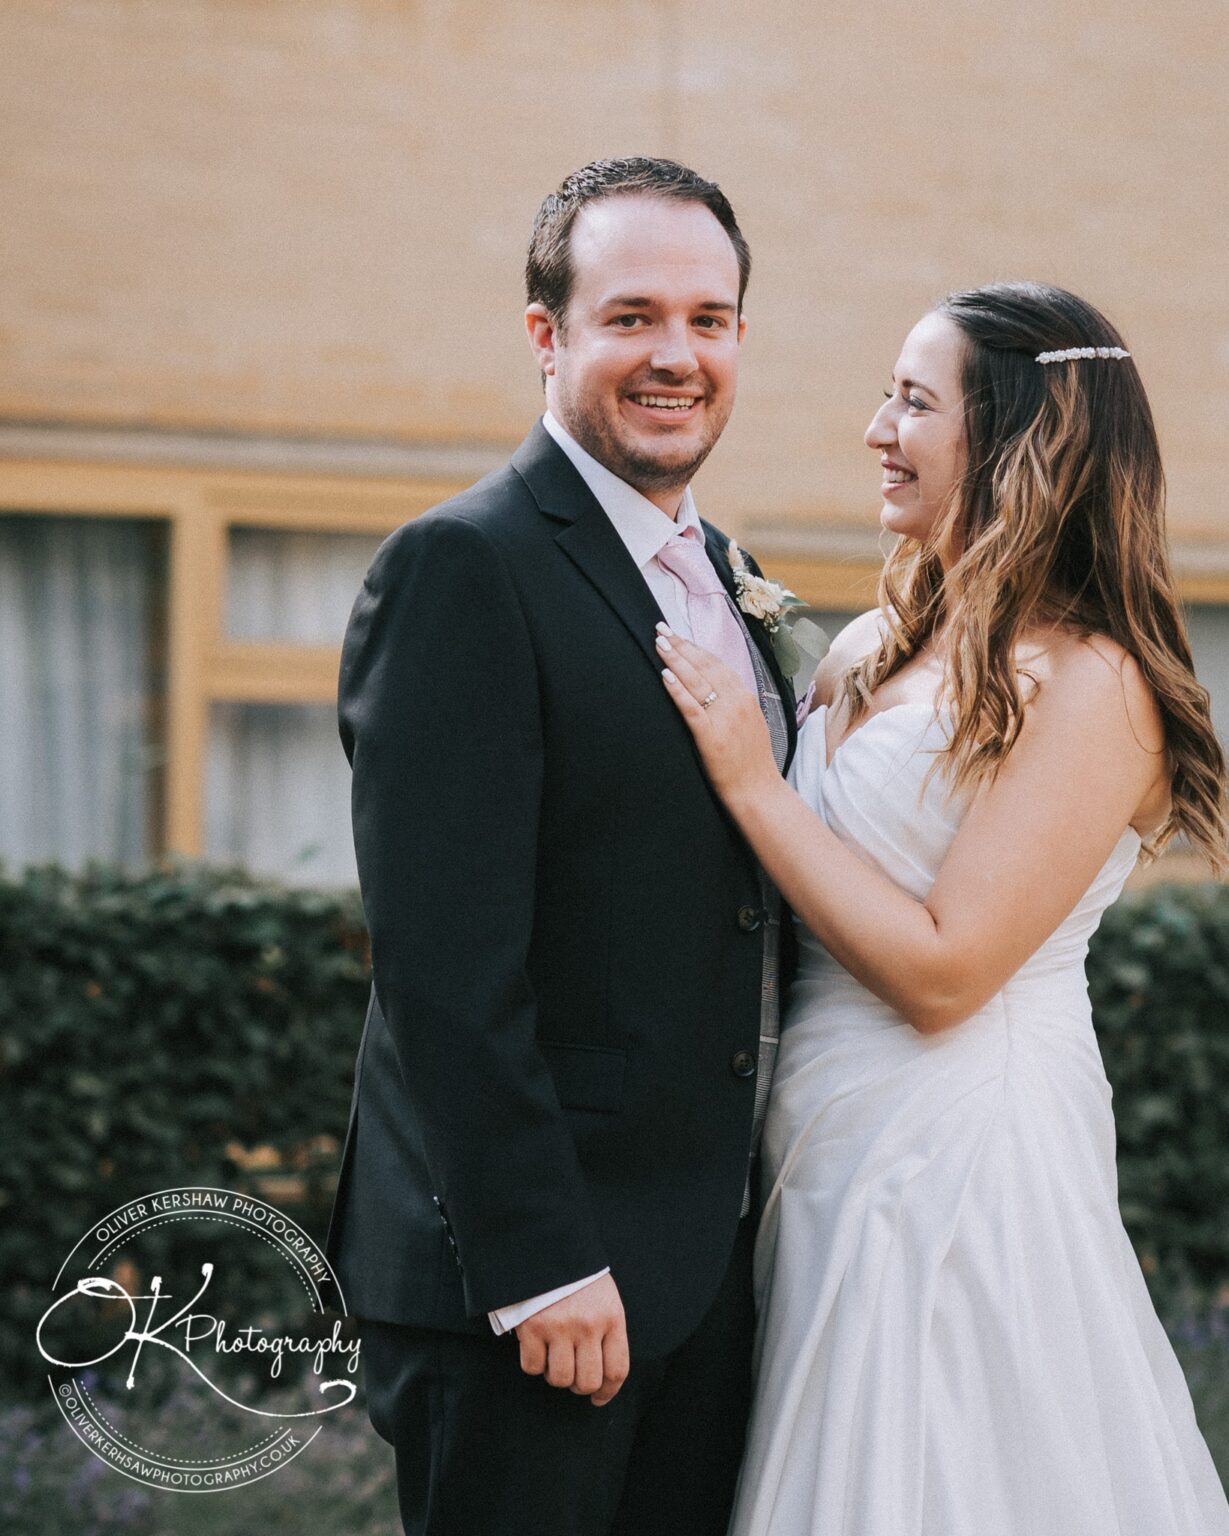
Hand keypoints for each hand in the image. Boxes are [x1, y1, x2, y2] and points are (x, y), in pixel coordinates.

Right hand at [515, 1272, 628, 1406]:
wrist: (545, 1244)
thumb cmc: (577, 1275)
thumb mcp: (604, 1296)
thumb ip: (606, 1330)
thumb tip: (603, 1373)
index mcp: (611, 1316)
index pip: (617, 1369)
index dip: (609, 1391)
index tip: (599, 1398)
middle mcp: (588, 1325)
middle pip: (588, 1381)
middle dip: (580, 1385)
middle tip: (573, 1375)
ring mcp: (559, 1327)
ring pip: (560, 1379)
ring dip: (555, 1374)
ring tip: (553, 1357)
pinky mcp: (532, 1327)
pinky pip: (532, 1367)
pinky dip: (533, 1363)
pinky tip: (535, 1346)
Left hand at [656, 625, 779, 804]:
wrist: (759, 791)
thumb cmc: (751, 762)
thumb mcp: (750, 724)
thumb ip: (735, 704)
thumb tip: (716, 689)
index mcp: (746, 697)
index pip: (717, 664)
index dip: (696, 647)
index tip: (679, 635)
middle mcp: (737, 702)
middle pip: (705, 666)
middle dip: (681, 645)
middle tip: (661, 629)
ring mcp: (724, 718)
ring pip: (697, 681)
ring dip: (676, 660)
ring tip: (659, 644)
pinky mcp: (711, 736)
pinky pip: (691, 707)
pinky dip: (677, 690)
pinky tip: (665, 675)